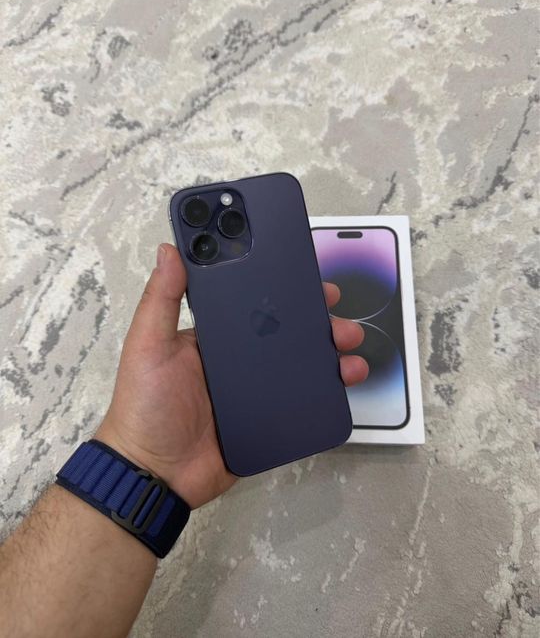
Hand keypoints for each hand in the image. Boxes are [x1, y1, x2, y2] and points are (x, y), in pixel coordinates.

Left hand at [96, 244, 367, 507]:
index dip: (282, 286)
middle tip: (339, 315)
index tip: (308, 274)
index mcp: (214, 335)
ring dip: (331, 352)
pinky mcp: (269, 419)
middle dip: (318, 319)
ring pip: (302, 363)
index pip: (254, 301)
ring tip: (352, 350)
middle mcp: (239, 357)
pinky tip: (345, 382)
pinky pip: (304, 398)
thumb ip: (161, 299)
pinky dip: (328, 389)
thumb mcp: (149, 346)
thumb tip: (171, 248)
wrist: (156, 475)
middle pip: (287, 330)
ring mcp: (256, 389)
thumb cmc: (147, 404)